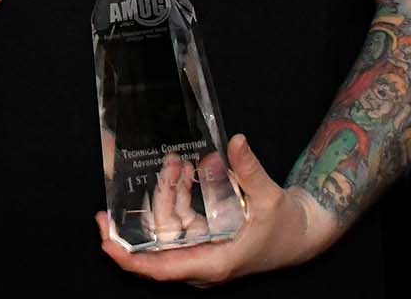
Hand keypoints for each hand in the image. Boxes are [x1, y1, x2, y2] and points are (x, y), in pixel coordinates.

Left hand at [96, 135, 341, 287]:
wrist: (304, 234)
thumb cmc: (288, 227)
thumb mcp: (270, 198)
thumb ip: (250, 170)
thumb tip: (237, 142)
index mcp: (211, 263)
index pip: (158, 268)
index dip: (127, 257)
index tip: (105, 240)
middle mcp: (201, 261)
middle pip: (157, 241)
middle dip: (144, 209)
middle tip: (132, 184)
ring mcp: (202, 250)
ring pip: (169, 223)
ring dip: (168, 192)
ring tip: (176, 162)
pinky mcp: (206, 238)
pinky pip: (181, 217)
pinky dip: (180, 193)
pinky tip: (184, 171)